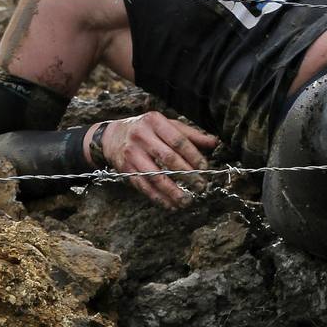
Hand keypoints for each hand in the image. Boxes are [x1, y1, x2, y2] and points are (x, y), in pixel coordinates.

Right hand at [98, 112, 218, 209]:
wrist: (110, 136)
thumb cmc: (146, 129)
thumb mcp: (167, 125)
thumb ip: (190, 134)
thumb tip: (215, 142)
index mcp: (155, 121)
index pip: (178, 140)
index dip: (193, 155)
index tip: (205, 167)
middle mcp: (141, 136)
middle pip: (168, 158)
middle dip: (187, 174)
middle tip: (201, 185)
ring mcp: (132, 154)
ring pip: (155, 176)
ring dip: (172, 191)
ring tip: (187, 201)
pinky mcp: (125, 170)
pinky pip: (143, 186)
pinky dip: (158, 198)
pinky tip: (170, 205)